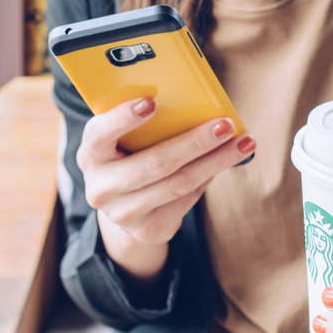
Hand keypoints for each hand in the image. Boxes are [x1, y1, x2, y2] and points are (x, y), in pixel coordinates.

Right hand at [76, 97, 255, 284]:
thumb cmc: (130, 156)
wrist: (123, 208)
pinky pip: (186, 200)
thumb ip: (147, 124)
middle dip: (196, 142)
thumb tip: (198, 107)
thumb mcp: (125, 140)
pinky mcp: (146, 230)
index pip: (100, 134)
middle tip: (226, 125)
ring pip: (179, 183)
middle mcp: (101, 186)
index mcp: (91, 153)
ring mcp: (122, 213)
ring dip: (215, 162)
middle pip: (155, 162)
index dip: (123, 119)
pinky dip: (207, 178)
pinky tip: (223, 163)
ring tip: (242, 143)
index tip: (151, 102)